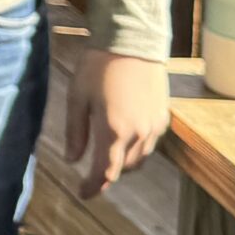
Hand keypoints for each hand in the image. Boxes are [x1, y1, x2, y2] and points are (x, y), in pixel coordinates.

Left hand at [67, 48, 167, 198]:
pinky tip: (123, 139)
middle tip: (90, 176)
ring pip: (139, 159)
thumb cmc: (98, 66)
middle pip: (123, 168)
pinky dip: (136, 149)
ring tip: (105, 158)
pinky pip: (149, 144)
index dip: (93, 186)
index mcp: (113, 130)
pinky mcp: (163, 117)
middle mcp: (138, 133)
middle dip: (106, 174)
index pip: (104, 172)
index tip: (82, 193)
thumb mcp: (77, 97)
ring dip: (122, 163)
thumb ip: (75, 131)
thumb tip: (72, 159)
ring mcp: (154, 126)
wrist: (132, 41)